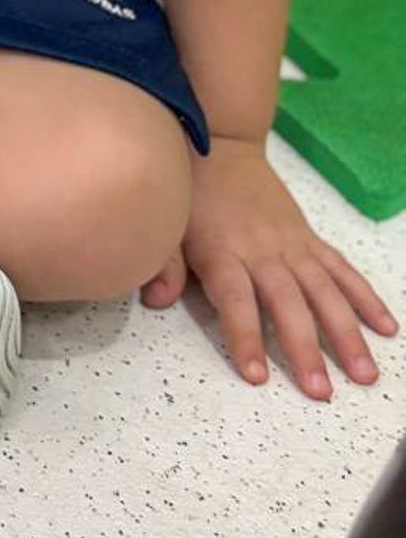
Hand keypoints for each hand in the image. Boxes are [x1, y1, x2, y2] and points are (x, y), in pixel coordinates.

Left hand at [140, 134, 397, 398]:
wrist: (220, 145)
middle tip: (321, 391)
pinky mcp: (310, 239)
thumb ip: (163, 264)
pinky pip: (342, 270)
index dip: (246, 336)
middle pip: (287, 305)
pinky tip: (386, 327)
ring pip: (324, 293)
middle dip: (305, 349)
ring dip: (346, 334)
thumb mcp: (167, 225)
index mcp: (222, 253)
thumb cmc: (189, 193)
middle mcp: (262, 252)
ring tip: (364, 374)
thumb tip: (153, 300)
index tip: (257, 375)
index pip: (235, 301)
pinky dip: (365, 298)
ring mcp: (292, 246)